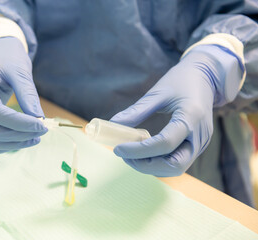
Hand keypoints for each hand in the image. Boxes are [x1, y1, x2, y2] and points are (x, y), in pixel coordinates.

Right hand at [0, 37, 46, 152]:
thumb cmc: (8, 58)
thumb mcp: (20, 70)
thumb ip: (27, 94)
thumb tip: (38, 120)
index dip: (18, 123)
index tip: (41, 125)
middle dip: (16, 136)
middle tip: (40, 132)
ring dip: (11, 144)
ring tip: (35, 138)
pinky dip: (6, 144)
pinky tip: (24, 139)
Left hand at [110, 45, 242, 176]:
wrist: (206, 78)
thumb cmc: (181, 81)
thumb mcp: (157, 92)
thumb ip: (136, 111)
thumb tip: (113, 124)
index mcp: (191, 117)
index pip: (164, 143)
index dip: (139, 150)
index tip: (118, 149)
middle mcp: (200, 136)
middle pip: (174, 165)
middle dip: (146, 165)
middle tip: (125, 155)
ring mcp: (201, 143)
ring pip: (176, 168)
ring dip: (152, 166)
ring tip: (132, 155)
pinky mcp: (197, 146)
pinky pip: (178, 162)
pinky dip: (159, 162)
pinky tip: (145, 152)